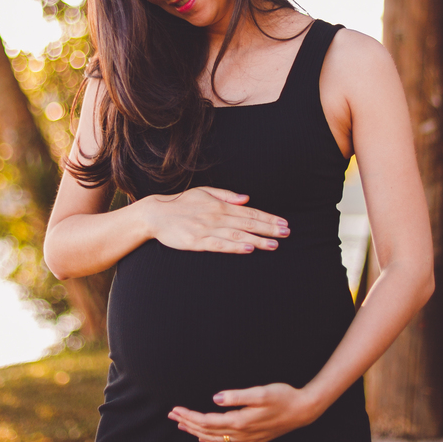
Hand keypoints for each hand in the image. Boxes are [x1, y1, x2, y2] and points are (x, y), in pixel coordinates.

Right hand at [140, 186, 288, 254]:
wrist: (155, 214)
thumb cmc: (181, 203)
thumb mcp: (204, 192)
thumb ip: (227, 196)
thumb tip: (246, 198)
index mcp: (220, 205)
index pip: (250, 212)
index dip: (268, 218)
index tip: (284, 223)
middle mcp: (216, 216)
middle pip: (248, 223)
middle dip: (269, 229)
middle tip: (287, 233)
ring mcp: (207, 229)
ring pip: (237, 235)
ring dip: (257, 240)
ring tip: (274, 245)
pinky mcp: (197, 242)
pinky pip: (219, 245)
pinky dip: (235, 247)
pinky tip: (248, 249)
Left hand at [167, 383, 320, 441]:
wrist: (303, 410)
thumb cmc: (283, 397)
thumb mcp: (260, 392)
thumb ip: (236, 396)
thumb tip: (215, 399)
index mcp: (240, 421)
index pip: (207, 420)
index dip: (190, 415)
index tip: (176, 408)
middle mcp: (241, 433)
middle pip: (207, 431)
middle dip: (188, 423)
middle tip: (172, 415)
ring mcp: (247, 439)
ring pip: (215, 440)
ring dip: (197, 433)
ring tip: (184, 426)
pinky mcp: (253, 439)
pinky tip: (207, 439)